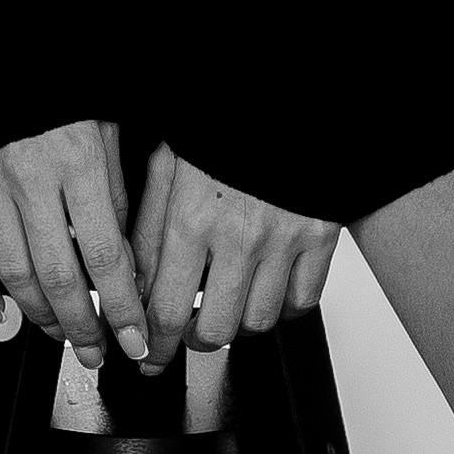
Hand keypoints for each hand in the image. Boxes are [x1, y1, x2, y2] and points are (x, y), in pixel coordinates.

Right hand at [0, 120, 151, 363]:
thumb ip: (117, 188)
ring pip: (10, 271)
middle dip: (82, 327)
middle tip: (96, 353)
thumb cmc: (62, 83)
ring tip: (59, 334)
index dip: (122, 306)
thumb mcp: (108, 124)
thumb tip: (127, 255)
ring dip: (37, 315)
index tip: (134, 338)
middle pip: (58, 275)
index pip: (107, 253)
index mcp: (79, 160)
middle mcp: (31, 177)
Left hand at [127, 149, 338, 359]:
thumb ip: (147, 226)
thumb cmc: (220, 129)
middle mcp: (238, 237)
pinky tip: (267, 294)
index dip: (153, 345)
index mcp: (192, 218)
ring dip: (237, 327)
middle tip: (186, 334)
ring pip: (259, 322)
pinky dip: (282, 309)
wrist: (285, 97)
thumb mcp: (167, 165)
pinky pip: (302, 301)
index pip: (165, 308)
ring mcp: (284, 241)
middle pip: (214, 328)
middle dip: (193, 341)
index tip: (149, 356)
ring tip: (226, 311)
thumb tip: (133, 281)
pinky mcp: (320, 238)